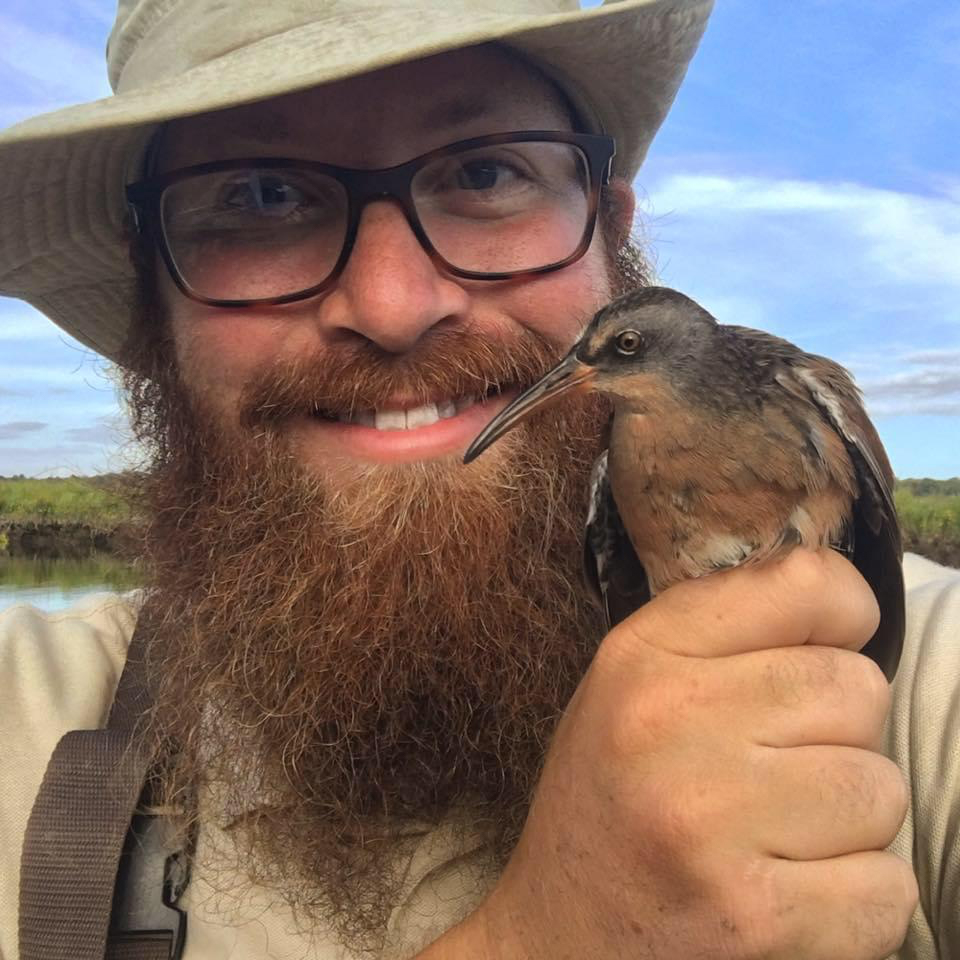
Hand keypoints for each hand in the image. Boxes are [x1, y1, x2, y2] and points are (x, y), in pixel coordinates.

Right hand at [461, 549, 916, 958]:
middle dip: (839, 733)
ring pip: (880, 790)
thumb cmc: (607, 797)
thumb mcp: (629, 684)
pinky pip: (886, 887)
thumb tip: (840, 593)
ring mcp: (708, 820)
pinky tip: (791, 889)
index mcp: (643, 655)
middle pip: (859, 691)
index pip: (805, 585)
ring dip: (850, 819)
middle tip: (779, 767)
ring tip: (780, 833)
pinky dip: (858, 896)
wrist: (558, 936)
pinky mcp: (751, 916)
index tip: (827, 648)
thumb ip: (720, 628)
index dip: (843, 613)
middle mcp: (670, 722)